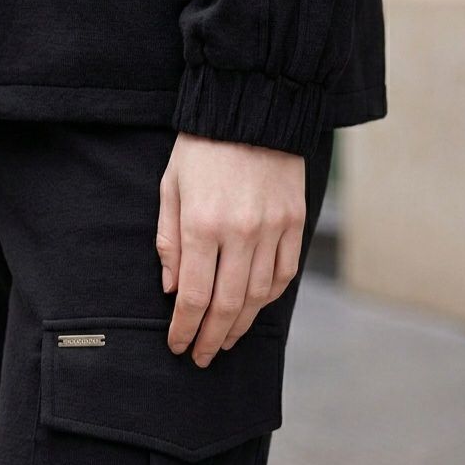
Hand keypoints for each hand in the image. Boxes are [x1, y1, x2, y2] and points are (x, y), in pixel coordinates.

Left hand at [156, 133, 305, 365]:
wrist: (252, 107)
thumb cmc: (202, 147)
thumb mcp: (170, 188)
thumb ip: (169, 241)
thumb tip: (172, 290)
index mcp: (203, 225)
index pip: (194, 296)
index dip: (185, 328)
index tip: (178, 346)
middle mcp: (241, 232)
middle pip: (227, 304)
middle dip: (212, 337)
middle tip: (201, 356)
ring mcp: (273, 229)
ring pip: (259, 295)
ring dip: (241, 324)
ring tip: (226, 339)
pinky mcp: (296, 221)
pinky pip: (285, 273)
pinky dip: (269, 297)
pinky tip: (254, 307)